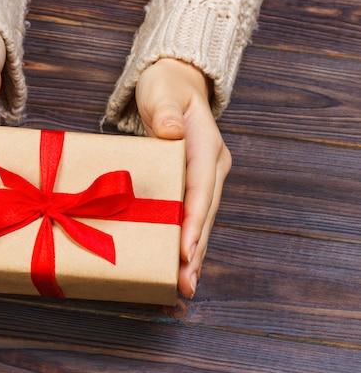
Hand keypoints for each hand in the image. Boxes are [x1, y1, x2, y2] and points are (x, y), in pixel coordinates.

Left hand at [136, 58, 231, 298]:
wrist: (173, 85)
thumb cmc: (164, 87)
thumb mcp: (161, 91)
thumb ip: (165, 110)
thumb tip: (172, 131)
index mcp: (206, 144)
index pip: (200, 187)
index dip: (193, 219)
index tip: (184, 248)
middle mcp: (211, 166)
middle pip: (205, 213)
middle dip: (195, 249)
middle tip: (185, 284)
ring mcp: (204, 178)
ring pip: (200, 221)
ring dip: (192, 254)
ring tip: (183, 288)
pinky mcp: (192, 186)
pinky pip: (190, 218)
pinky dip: (185, 243)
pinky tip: (178, 267)